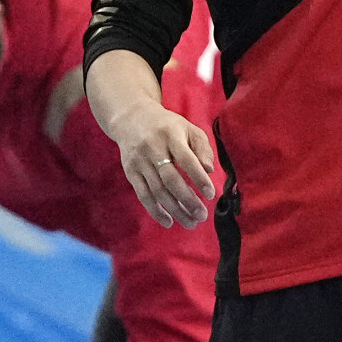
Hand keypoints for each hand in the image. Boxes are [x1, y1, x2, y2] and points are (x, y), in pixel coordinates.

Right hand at [109, 100, 216, 228]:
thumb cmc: (168, 126)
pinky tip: (168, 221)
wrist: (131, 118)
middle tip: (202, 215)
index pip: (187, 159)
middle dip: (187, 200)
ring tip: (191, 222)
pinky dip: (155, 210)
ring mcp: (139, 162)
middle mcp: (153, 148)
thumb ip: (202, 147)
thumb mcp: (188, 128)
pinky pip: (143, 195)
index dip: (198, 178)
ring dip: (174, 210)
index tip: (211, 195)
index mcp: (171, 135)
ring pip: (157, 191)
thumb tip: (209, 170)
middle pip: (170, 179)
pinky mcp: (130, 172)